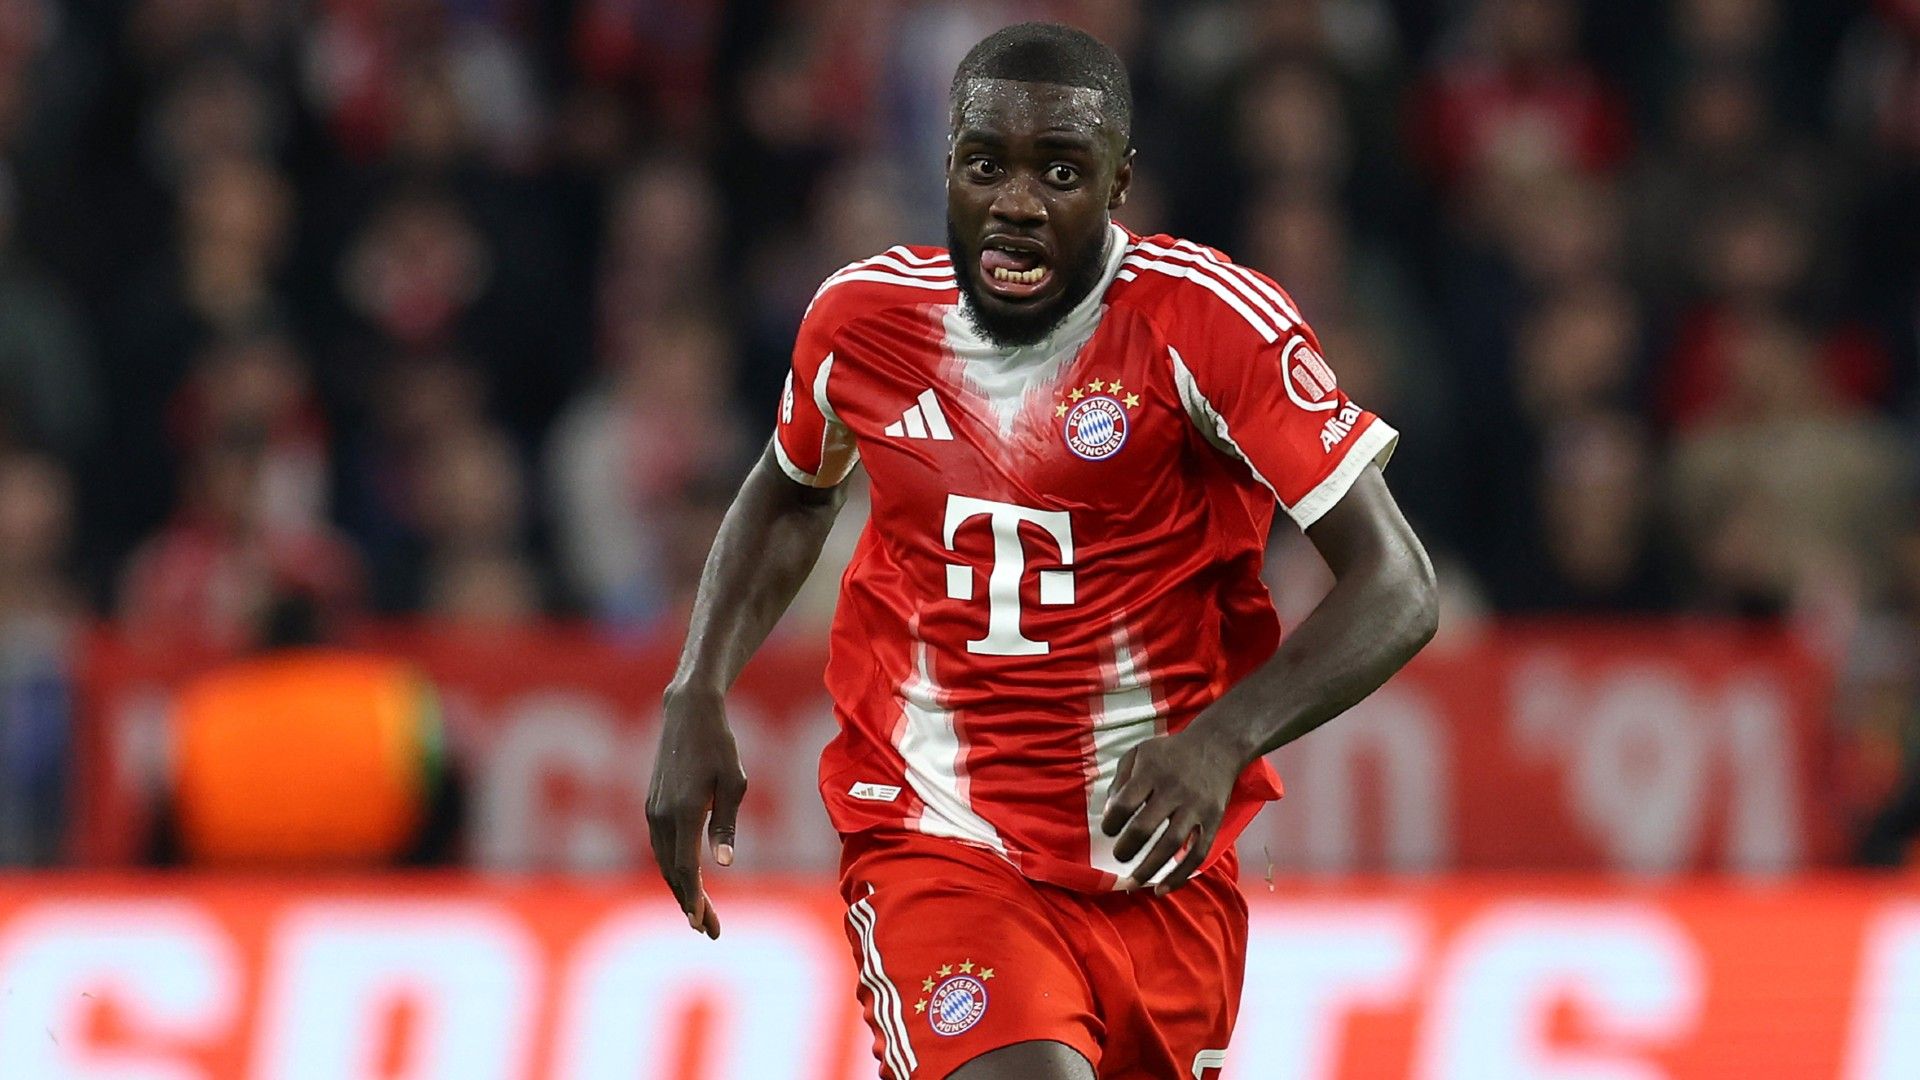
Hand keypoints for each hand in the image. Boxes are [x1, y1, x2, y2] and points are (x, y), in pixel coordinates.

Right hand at [645, 687, 747, 937]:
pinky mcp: (652, 805)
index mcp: (682, 812)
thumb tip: (723, 864)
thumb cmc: (719, 745)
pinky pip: (660, 847)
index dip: (694, 899)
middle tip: (711, 931)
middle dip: (690, 904)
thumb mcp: (733, 783)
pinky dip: (673, 869)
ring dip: (680, 889)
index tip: (704, 925)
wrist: (687, 713)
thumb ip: (725, 825)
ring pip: (663, 862)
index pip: (685, 868)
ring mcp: (652, 811)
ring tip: (700, 914)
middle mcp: (661, 816)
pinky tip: (687, 881)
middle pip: (672, 873)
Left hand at [1099, 727, 1245, 893]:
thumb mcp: (1140, 753)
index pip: (1125, 803)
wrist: (1217, 746)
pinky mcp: (1213, 821)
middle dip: (1126, 848)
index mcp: (1152, 772)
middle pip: (1145, 827)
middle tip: (1118, 858)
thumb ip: (1121, 780)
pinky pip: (1197, 854)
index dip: (1111, 822)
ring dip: (1149, 868)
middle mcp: (1174, 791)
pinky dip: (1179, 875)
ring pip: (1171, 845)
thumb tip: (1107, 813)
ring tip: (1132, 883)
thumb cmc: (1170, 752)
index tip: (1109, 830)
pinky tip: (1162, 889)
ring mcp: (1196, 808)